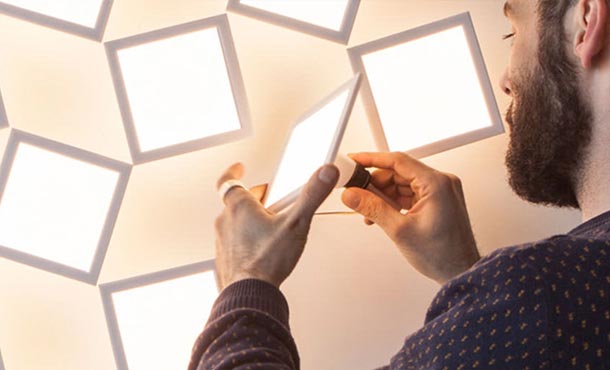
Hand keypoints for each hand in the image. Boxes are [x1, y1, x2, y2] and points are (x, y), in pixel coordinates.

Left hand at [214, 163, 338, 289]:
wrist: (249, 294)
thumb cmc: (266, 261)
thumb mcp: (296, 223)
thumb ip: (312, 195)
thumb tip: (325, 173)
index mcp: (240, 207)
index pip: (229, 181)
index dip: (233, 172)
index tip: (239, 168)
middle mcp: (226, 221)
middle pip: (236, 202)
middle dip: (253, 199)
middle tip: (270, 201)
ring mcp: (223, 241)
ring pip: (234, 223)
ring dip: (248, 221)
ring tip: (270, 228)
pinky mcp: (224, 258)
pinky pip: (233, 242)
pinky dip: (244, 241)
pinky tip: (261, 250)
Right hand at [341, 152, 479, 284]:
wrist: (460, 272)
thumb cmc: (443, 255)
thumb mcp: (399, 230)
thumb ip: (372, 208)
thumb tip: (353, 194)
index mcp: (436, 184)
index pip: (398, 161)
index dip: (372, 159)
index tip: (355, 161)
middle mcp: (441, 183)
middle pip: (398, 172)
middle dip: (376, 184)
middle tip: (357, 194)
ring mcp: (441, 191)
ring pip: (402, 183)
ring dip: (383, 195)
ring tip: (370, 211)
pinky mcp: (438, 200)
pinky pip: (410, 193)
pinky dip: (394, 201)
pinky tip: (383, 213)